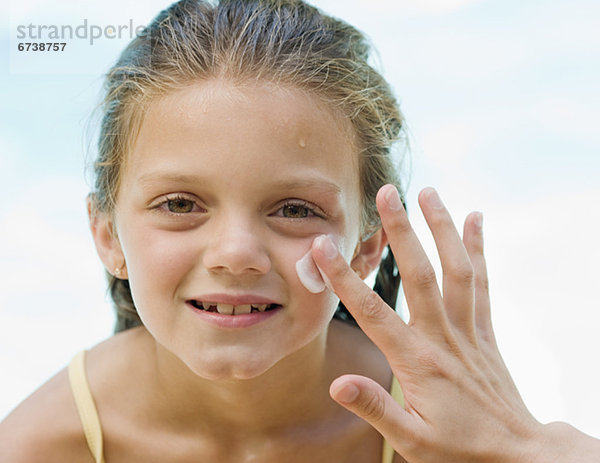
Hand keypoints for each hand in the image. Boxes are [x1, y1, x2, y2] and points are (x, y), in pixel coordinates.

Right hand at [311, 185, 565, 461]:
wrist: (516, 454)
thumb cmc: (460, 450)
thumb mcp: (411, 443)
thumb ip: (375, 410)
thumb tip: (337, 384)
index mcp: (417, 363)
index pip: (372, 313)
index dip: (344, 278)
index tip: (323, 247)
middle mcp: (443, 338)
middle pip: (421, 276)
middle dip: (403, 233)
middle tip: (388, 193)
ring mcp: (468, 330)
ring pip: (457, 271)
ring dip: (443, 228)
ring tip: (429, 192)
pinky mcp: (484, 330)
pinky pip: (482, 283)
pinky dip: (478, 249)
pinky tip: (475, 219)